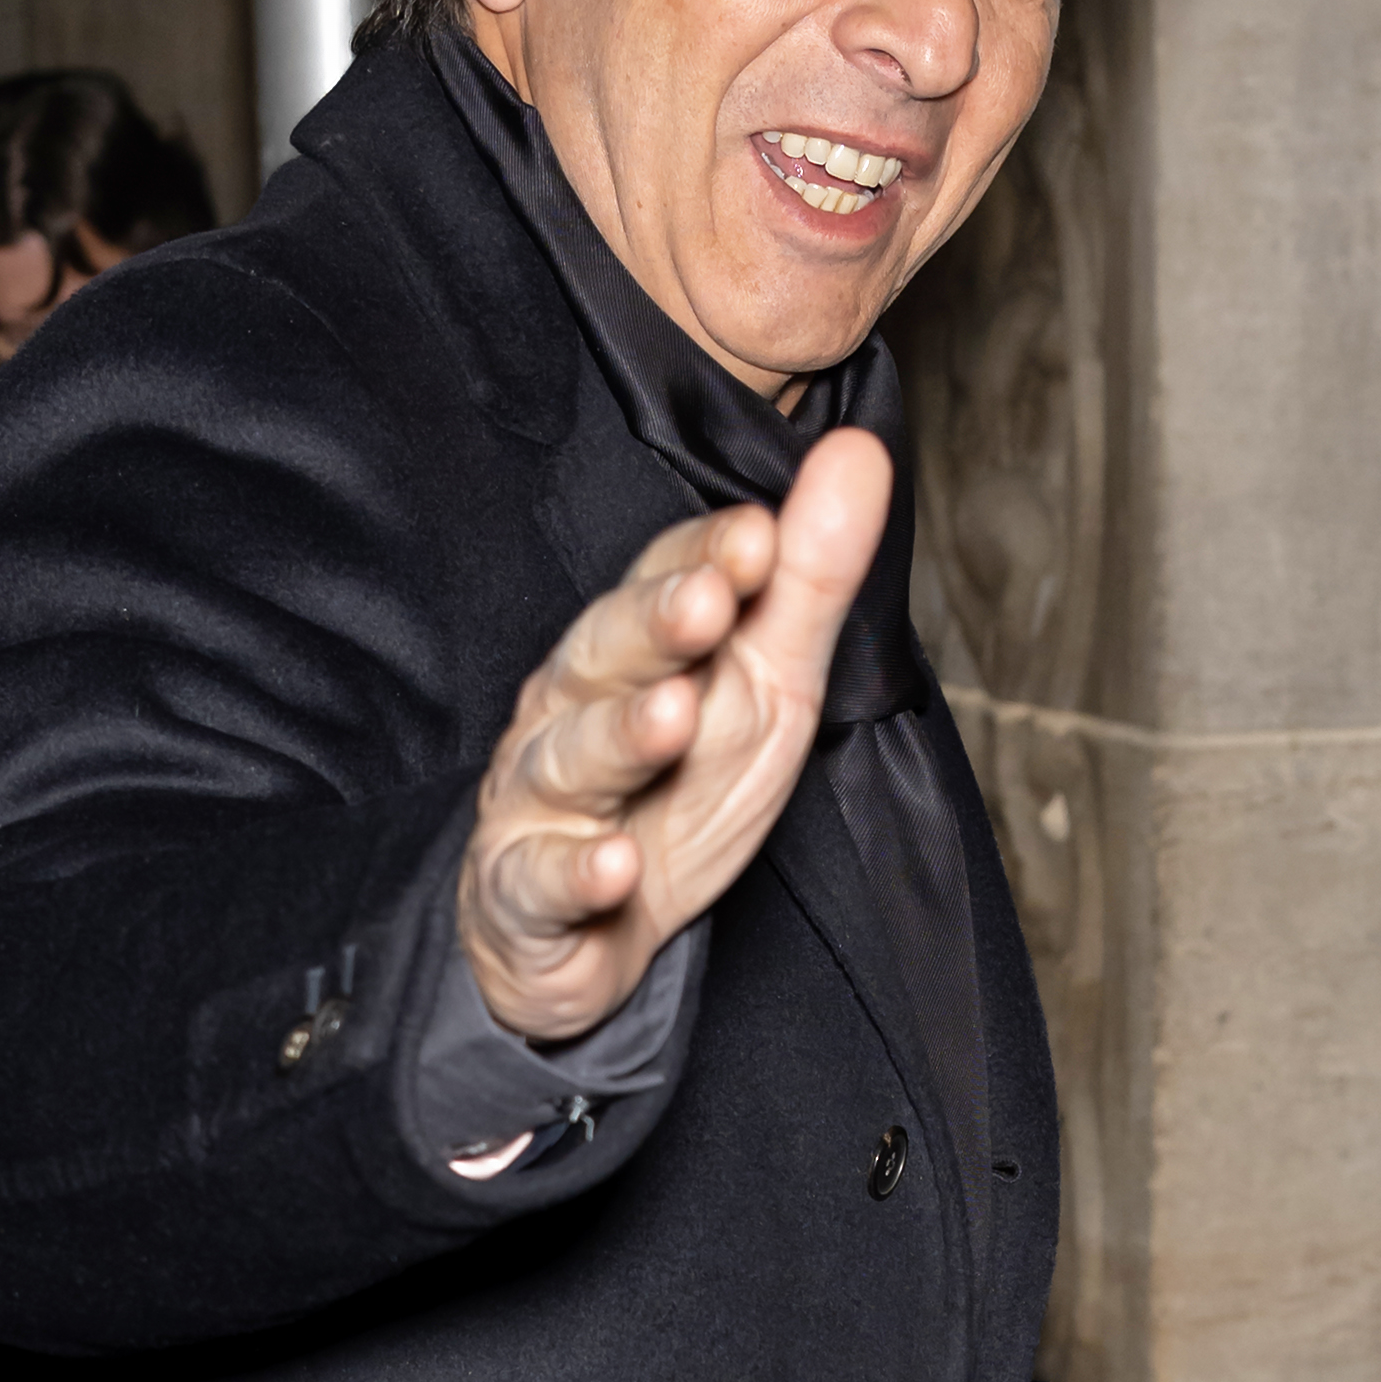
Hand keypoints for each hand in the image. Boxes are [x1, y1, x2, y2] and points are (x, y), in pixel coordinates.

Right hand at [458, 428, 890, 1040]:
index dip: (707, 557)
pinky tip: (615, 866)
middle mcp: (571, 707)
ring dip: (621, 738)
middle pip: (607, 654)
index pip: (665, 580)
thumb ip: (808, 576)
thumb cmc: (679, 786)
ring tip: (672, 716)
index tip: (760, 533)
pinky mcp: (520, 891)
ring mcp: (537, 798)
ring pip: (570, 758)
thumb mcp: (764, 680)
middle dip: (656, 626)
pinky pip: (540, 881)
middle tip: (711, 600)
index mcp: (631, 647)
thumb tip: (860, 449)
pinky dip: (575, 874)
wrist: (586, 932)